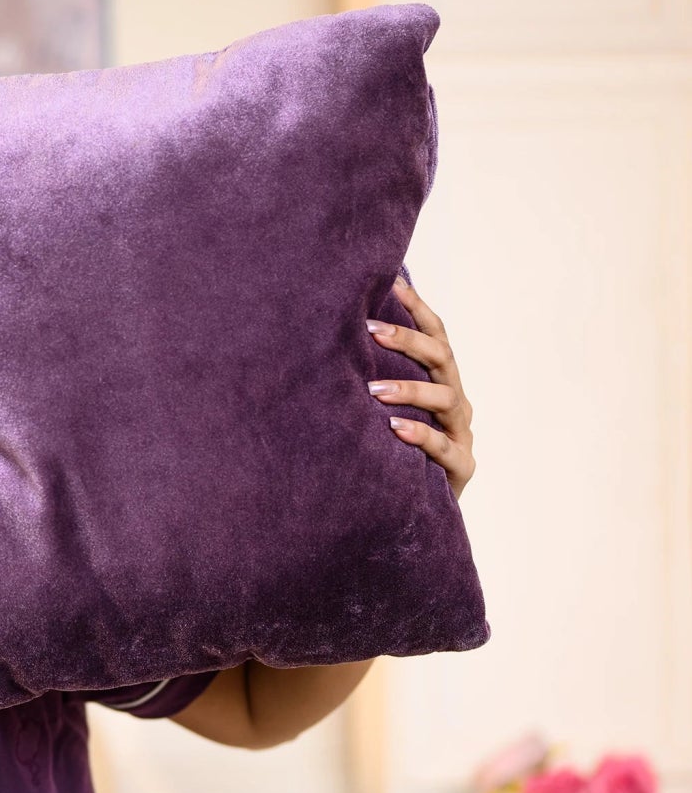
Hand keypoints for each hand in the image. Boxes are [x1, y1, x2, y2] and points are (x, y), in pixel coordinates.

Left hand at [366, 274, 474, 501]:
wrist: (414, 511)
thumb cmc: (393, 453)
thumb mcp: (384, 411)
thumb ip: (374, 377)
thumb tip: (330, 338)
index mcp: (442, 383)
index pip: (436, 337)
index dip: (418, 308)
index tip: (394, 282)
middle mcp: (456, 402)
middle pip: (442, 359)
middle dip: (407, 341)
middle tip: (370, 329)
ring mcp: (462, 433)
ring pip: (445, 399)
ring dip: (409, 390)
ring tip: (372, 389)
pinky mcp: (461, 467)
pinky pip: (443, 447)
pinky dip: (420, 435)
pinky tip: (394, 429)